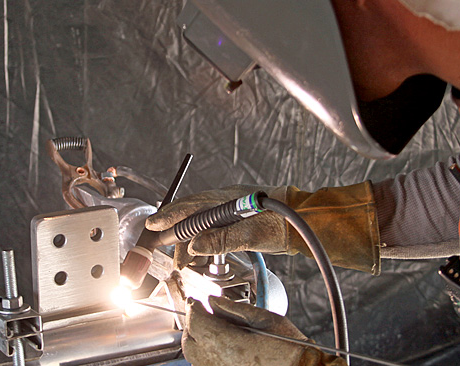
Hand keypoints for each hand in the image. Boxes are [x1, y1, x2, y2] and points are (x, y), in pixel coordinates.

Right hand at [145, 185, 288, 268]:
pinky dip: (203, 240)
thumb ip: (221, 240)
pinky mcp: (238, 217)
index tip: (154, 224)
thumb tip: (194, 246)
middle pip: (192, 213)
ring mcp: (232, 208)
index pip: (191, 206)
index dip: (170, 216)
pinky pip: (213, 226)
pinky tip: (200, 251)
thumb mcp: (251, 235)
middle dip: (175, 230)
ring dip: (190, 239)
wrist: (306, 219)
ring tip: (182, 259)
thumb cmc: (283, 223)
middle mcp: (226, 201)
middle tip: (159, 244)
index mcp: (226, 200)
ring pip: (202, 222)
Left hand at [183, 296, 345, 365]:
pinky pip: (204, 363)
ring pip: (193, 354)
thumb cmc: (290, 346)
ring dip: (196, 337)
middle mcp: (219, 360)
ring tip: (211, 325)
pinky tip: (219, 342)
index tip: (196, 300)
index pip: (196, 320)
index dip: (194, 306)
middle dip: (193, 322)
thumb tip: (214, 300)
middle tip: (202, 310)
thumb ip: (234, 308)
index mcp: (228, 342)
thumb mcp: (264, 318)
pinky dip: (205, 351)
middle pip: (190, 338)